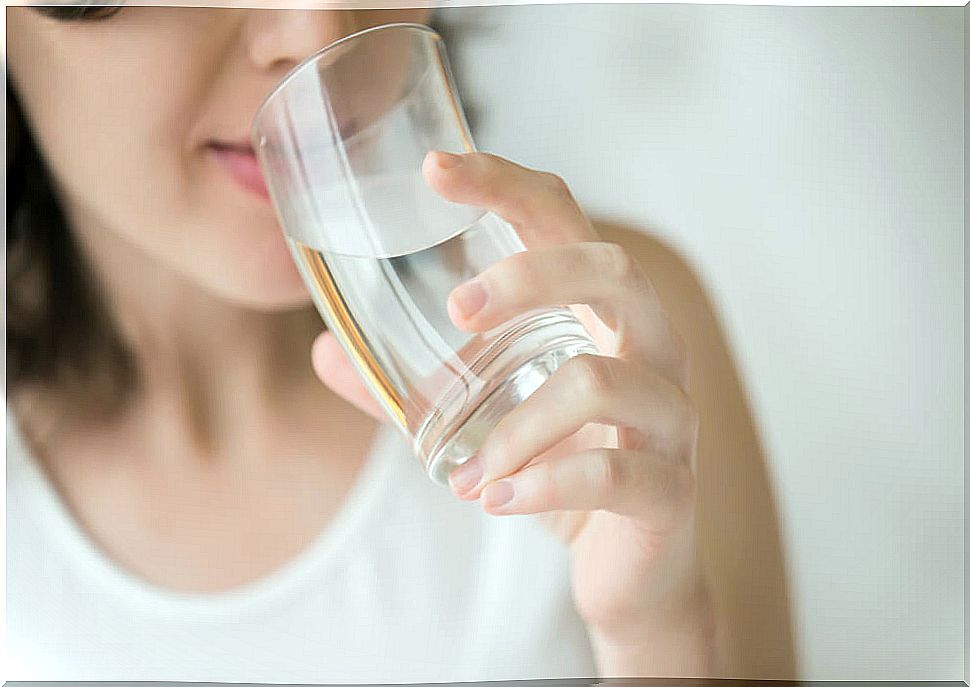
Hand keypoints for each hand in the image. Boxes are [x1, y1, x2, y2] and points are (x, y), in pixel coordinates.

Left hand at [312, 150, 714, 675]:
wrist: (628, 568)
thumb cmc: (561, 469)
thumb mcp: (483, 418)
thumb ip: (410, 387)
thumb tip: (326, 352)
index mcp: (599, 316)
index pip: (563, 222)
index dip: (507, 183)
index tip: (436, 169)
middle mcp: (648, 348)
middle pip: (612, 271)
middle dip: (530, 278)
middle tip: (457, 310)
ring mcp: (670, 416)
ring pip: (603, 380)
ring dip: (517, 427)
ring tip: (464, 473)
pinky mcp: (671, 488)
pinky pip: (613, 473)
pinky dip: (542, 485)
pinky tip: (496, 500)